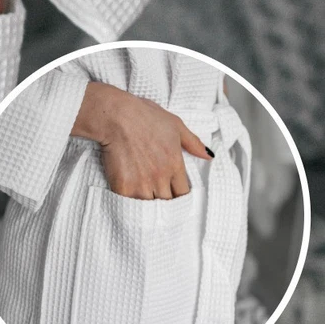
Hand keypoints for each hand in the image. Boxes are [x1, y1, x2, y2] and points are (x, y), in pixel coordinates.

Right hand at [72, 82, 213, 198]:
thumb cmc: (144, 116)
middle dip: (164, 203)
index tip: (171, 194)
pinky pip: (130, 204)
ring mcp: (142, 183)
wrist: (115, 116)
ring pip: (150, 207)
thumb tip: (209, 156)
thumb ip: (193, 142)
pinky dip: (129, 205)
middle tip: (157, 200)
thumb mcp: (174, 124)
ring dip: (147, 206)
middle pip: (168, 203)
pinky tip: (128, 202)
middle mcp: (161, 177)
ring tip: (143, 204)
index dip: (178, 196)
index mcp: (175, 164)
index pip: (184, 193)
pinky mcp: (124, 185)